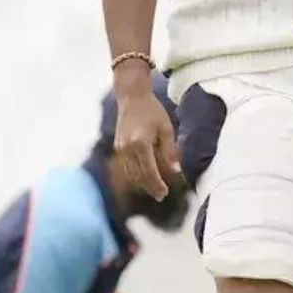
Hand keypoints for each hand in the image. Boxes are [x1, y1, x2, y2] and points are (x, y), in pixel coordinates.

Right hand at [112, 72, 179, 201]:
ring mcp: (120, 148)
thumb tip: (176, 172)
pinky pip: (125, 167)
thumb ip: (170, 152)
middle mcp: (127, 148)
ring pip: (130, 174)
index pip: (149, 171)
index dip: (157, 184)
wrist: (132, 97)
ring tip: (154, 189)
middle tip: (161, 195)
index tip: (165, 193)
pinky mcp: (117, 147)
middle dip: (150, 187)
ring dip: (141, 184)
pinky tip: (144, 178)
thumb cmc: (152, 111)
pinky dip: (134, 175)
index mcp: (140, 143)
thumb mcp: (166, 129)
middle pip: (138, 176)